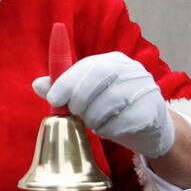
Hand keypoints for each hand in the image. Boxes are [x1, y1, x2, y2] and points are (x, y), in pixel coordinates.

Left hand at [33, 51, 173, 157]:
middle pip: (99, 79)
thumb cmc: (111, 110)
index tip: (53, 100)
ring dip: (94, 117)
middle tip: (76, 115)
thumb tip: (37, 83)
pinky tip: (107, 130)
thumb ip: (63, 90)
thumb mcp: (85, 97)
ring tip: (92, 123)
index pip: (88, 66)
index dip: (67, 83)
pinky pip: (125, 121)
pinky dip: (110, 129)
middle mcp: (131, 69)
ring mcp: (146, 88)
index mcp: (112, 61)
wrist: (149, 128)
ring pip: (111, 101)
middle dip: (80, 100)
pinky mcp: (153, 110)